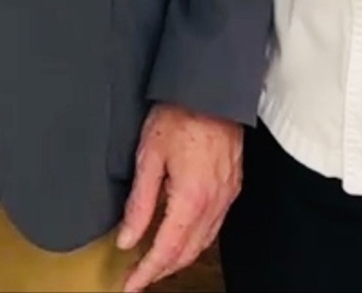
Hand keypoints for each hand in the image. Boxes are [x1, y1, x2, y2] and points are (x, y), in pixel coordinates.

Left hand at [116, 103, 242, 291]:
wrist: (213, 89)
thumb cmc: (181, 114)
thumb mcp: (149, 157)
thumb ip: (140, 203)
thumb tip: (128, 238)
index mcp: (192, 199)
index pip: (166, 251)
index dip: (146, 272)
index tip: (130, 286)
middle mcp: (214, 202)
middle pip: (187, 253)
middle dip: (161, 270)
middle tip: (138, 277)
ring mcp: (227, 195)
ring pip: (203, 242)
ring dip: (179, 257)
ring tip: (155, 261)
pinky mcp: (233, 185)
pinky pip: (215, 225)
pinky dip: (196, 239)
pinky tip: (181, 235)